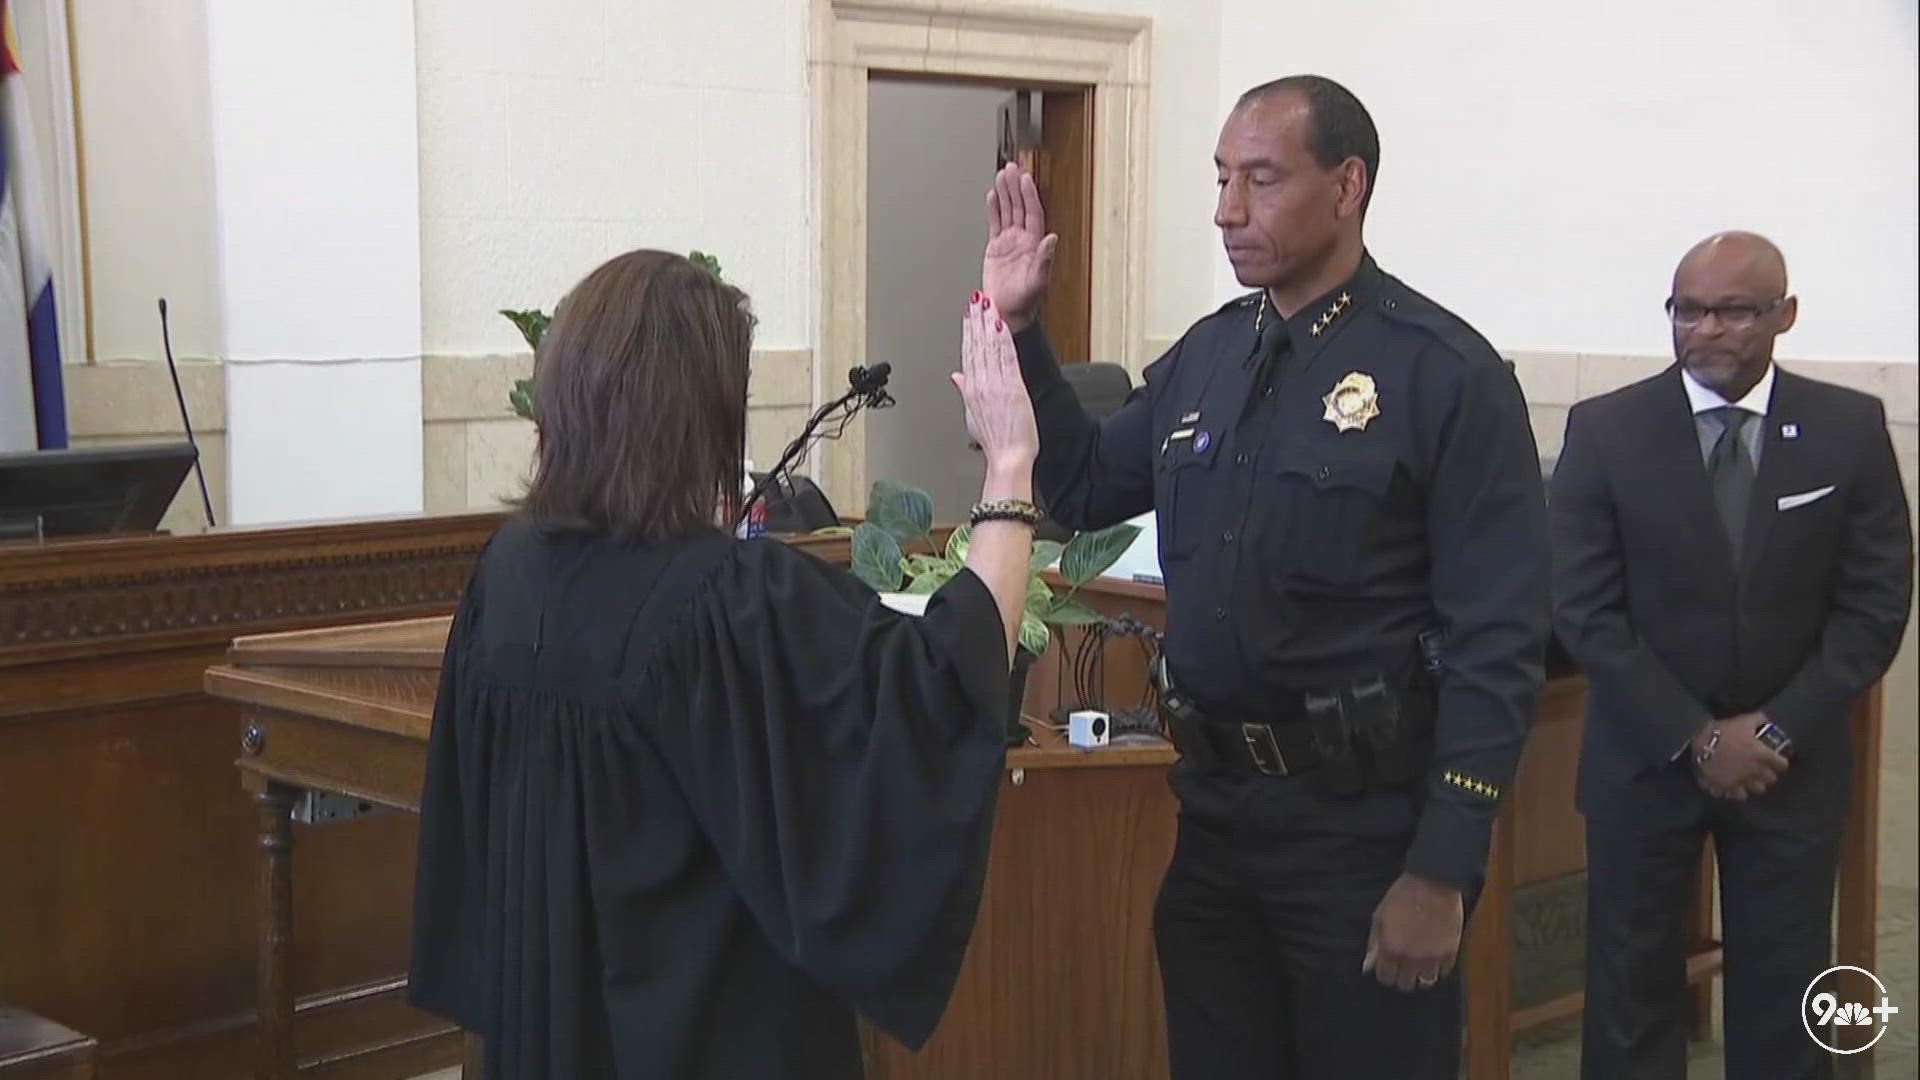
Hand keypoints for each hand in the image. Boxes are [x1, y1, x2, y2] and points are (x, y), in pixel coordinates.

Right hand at [953, 293, 1038, 476]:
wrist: (1007, 457)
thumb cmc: (995, 441)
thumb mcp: (972, 415)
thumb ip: (964, 391)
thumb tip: (957, 377)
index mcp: (971, 389)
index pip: (968, 352)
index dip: (967, 330)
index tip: (967, 313)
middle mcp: (981, 384)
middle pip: (976, 345)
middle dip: (975, 320)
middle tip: (974, 299)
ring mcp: (995, 384)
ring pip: (989, 346)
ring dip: (988, 322)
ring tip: (987, 303)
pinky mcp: (1012, 386)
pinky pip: (1006, 356)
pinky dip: (1003, 338)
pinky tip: (1002, 323)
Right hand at [982, 164, 1058, 331]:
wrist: (1006, 312)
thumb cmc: (1024, 300)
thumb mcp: (1038, 280)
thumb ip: (1045, 258)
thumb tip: (1052, 238)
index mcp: (1034, 244)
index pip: (1032, 213)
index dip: (1028, 195)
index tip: (1024, 178)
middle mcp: (1023, 240)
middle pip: (1019, 207)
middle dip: (1015, 187)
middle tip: (1011, 168)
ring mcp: (1009, 242)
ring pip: (1007, 211)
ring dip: (1005, 193)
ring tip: (1001, 174)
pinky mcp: (996, 248)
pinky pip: (995, 223)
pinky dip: (993, 208)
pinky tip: (992, 195)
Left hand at [1363, 873, 1463, 991]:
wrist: (1433, 882)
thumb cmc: (1403, 895)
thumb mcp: (1380, 916)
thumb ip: (1374, 943)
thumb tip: (1368, 966)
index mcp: (1391, 949)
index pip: (1386, 978)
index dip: (1386, 972)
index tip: (1388, 966)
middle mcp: (1411, 958)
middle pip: (1405, 984)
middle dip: (1402, 976)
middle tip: (1404, 965)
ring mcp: (1432, 957)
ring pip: (1426, 982)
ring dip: (1421, 974)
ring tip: (1419, 962)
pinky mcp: (1450, 952)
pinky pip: (1444, 972)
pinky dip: (1438, 967)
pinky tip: (1433, 955)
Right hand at [1690, 714, 1788, 800]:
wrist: (1698, 743)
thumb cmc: (1723, 732)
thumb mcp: (1743, 721)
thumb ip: (1758, 719)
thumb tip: (1767, 720)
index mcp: (1762, 755)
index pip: (1782, 764)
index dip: (1780, 762)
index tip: (1776, 760)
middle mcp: (1756, 770)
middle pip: (1771, 779)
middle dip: (1768, 774)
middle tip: (1762, 769)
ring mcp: (1742, 780)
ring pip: (1758, 789)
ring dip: (1756, 784)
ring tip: (1751, 779)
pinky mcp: (1729, 787)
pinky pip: (1740, 796)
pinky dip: (1739, 792)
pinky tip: (1736, 786)